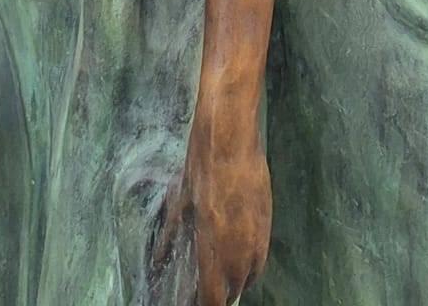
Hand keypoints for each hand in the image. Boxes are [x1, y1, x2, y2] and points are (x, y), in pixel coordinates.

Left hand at [155, 118, 271, 305]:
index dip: (205, 305)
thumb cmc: (200, 166)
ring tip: (224, 276)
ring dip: (238, 281)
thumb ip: (171, 236)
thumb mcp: (180, 202)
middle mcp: (238, 246)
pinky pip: (261, 254)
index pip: (213, 295)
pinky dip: (251, 262)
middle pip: (233, 289)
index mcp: (213, 244)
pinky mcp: (268, 219)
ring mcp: (257, 234)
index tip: (198, 304)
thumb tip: (158, 259)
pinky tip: (240, 254)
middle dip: (221, 293)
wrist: (230, 138)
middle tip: (208, 289)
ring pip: (251, 274)